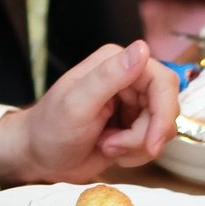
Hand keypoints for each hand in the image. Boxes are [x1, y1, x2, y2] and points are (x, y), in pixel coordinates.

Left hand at [0, 40, 178, 184]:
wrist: (38, 157)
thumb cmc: (49, 129)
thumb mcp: (76, 104)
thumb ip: (108, 77)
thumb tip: (141, 48)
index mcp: (115, 62)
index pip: (162, 80)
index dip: (164, 113)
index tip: (153, 143)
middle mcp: (128, 78)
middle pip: (166, 107)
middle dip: (145, 135)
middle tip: (114, 147)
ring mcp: (132, 103)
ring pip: (162, 127)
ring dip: (138, 146)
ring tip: (107, 146)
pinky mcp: (132, 125)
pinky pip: (153, 141)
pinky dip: (137, 154)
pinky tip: (111, 151)